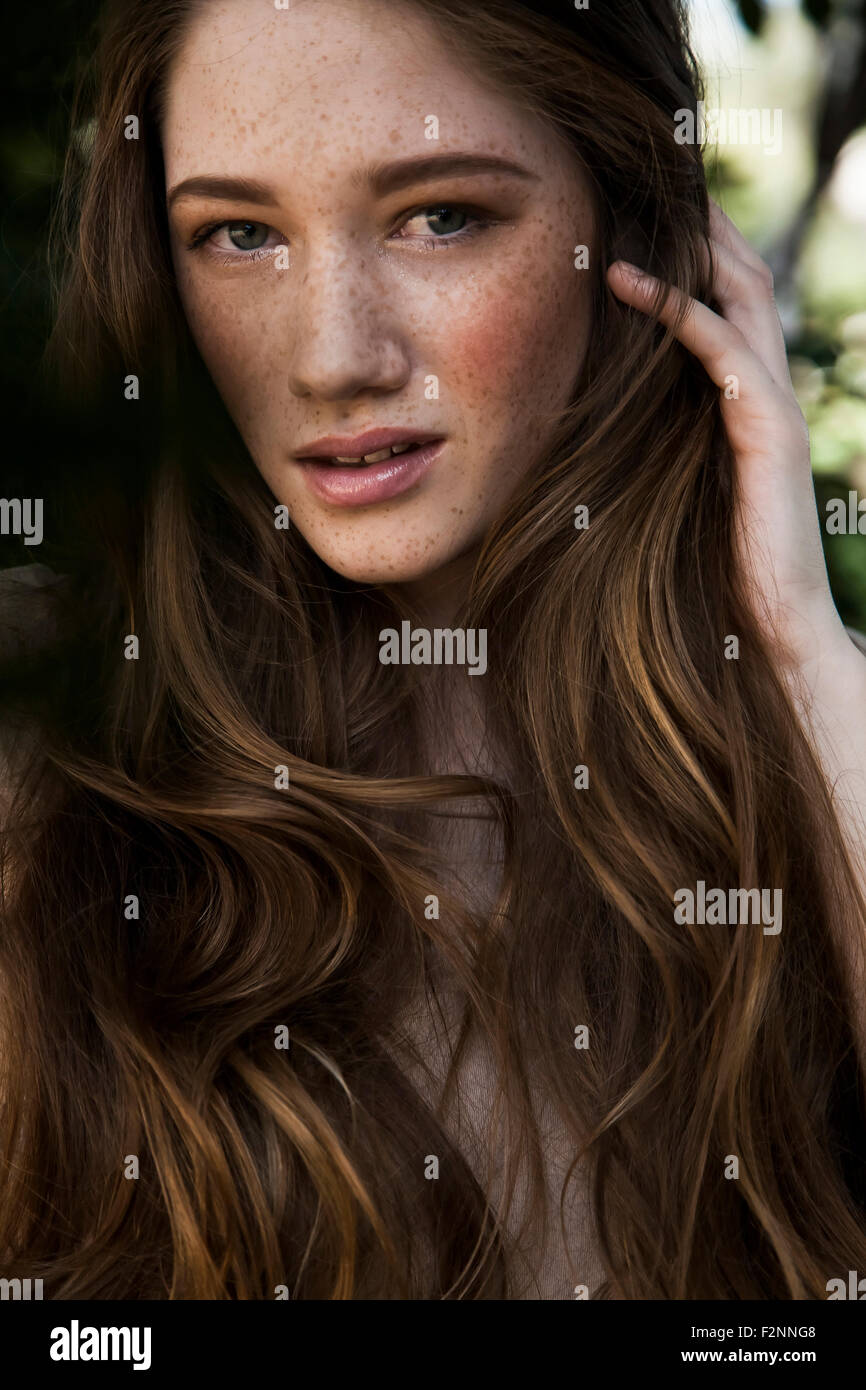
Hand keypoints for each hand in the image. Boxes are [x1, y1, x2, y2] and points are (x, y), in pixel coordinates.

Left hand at [606, 199, 854, 678]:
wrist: (775, 628)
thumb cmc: (718, 571)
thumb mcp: (676, 491)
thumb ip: (656, 447)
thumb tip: (592, 426)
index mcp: (746, 401)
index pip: (726, 303)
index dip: (691, 254)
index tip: (638, 215)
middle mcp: (766, 391)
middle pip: (741, 279)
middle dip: (700, 226)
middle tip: (648, 178)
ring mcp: (773, 408)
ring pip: (739, 297)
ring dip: (690, 248)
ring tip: (637, 204)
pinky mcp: (767, 433)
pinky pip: (724, 352)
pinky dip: (681, 311)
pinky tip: (632, 283)